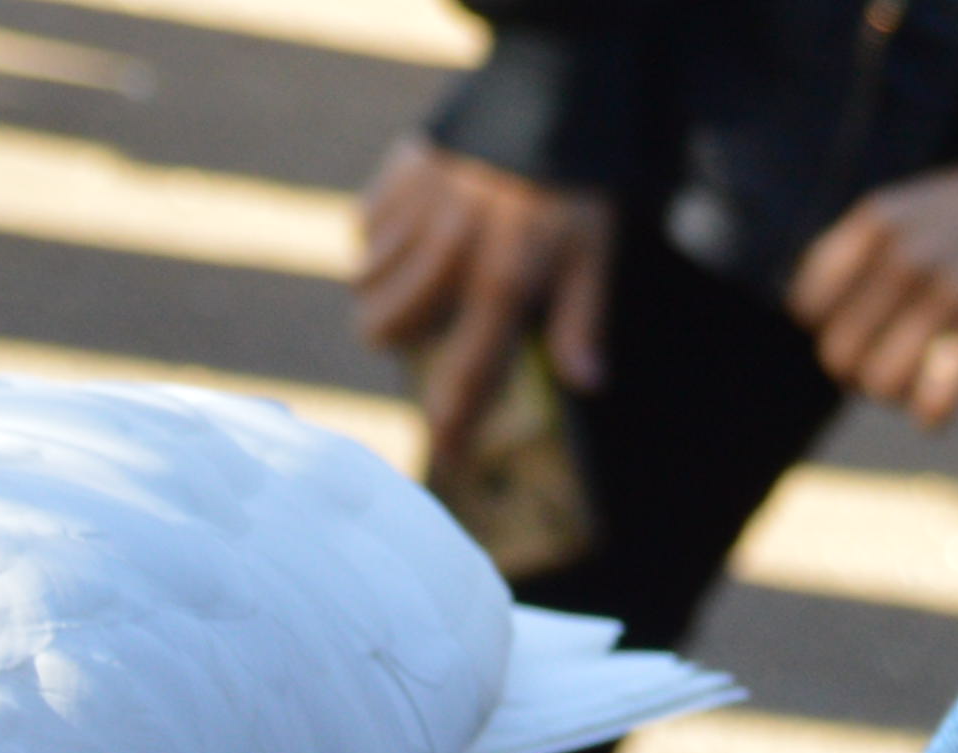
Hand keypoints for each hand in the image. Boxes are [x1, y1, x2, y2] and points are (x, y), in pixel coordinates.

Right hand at [356, 136, 613, 480]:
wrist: (548, 90)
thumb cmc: (575, 178)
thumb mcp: (593, 247)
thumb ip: (583, 317)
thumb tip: (587, 383)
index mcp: (502, 276)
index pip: (464, 370)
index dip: (452, 423)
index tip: (445, 457)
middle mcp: (450, 250)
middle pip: (383, 329)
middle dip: (395, 340)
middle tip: (421, 328)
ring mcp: (417, 213)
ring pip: (364, 282)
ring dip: (382, 290)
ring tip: (415, 277)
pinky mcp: (397, 178)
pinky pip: (363, 228)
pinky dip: (377, 239)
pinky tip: (409, 230)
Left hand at [785, 167, 957, 426]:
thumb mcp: (909, 210)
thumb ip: (853, 255)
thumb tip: (807, 318)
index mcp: (878, 223)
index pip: (809, 309)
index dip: (834, 324)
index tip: (868, 319)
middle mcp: (907, 255)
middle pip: (838, 356)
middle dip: (862, 366)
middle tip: (899, 353)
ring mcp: (951, 291)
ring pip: (880, 385)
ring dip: (898, 393)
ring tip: (925, 372)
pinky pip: (933, 404)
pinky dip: (933, 414)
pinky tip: (942, 402)